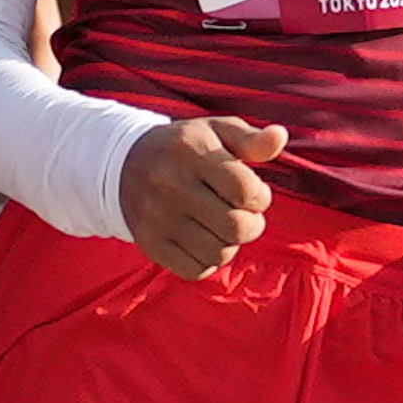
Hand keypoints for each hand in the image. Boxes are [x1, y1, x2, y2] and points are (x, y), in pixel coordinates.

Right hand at [118, 113, 282, 278]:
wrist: (122, 166)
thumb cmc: (183, 149)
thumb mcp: (215, 132)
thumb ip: (251, 138)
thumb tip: (280, 137)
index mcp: (190, 150)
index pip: (246, 190)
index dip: (261, 197)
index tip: (253, 192)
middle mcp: (170, 184)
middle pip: (236, 227)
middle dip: (253, 224)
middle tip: (245, 214)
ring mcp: (157, 217)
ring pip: (219, 253)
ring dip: (231, 244)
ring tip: (223, 227)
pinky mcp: (150, 244)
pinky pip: (196, 270)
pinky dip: (209, 261)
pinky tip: (205, 241)